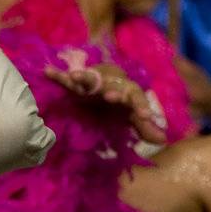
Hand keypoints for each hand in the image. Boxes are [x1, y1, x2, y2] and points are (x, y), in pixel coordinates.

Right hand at [45, 61, 167, 144]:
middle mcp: (112, 84)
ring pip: (90, 78)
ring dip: (82, 76)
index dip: (141, 107)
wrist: (108, 78)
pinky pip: (66, 78)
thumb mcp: (133, 115)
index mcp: (128, 92)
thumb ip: (145, 127)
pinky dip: (57, 75)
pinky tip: (47, 71)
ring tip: (74, 76)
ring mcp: (94, 81)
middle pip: (113, 86)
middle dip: (110, 91)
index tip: (144, 116)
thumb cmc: (121, 100)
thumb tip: (163, 140)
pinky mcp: (78, 82)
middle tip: (109, 96)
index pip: (137, 98)